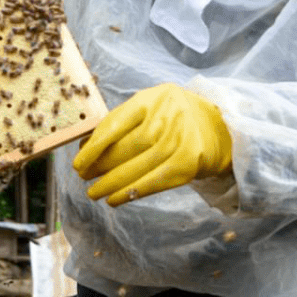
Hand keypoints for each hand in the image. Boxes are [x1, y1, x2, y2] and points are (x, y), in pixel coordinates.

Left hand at [72, 83, 231, 205]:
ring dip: (111, 183)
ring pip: (137, 166)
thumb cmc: (173, 118)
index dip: (94, 146)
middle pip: (126, 147)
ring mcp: (179, 140)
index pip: (116, 123)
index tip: (78, 162)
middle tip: (83, 177)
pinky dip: (131, 192)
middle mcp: (167, 116)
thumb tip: (86, 147)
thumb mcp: (149, 108)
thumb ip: (121, 123)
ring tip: (94, 192)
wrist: (218, 128)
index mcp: (151, 98)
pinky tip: (114, 199)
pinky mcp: (188, 163)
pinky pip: (153, 181)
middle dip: (100, 166)